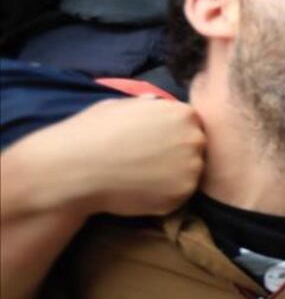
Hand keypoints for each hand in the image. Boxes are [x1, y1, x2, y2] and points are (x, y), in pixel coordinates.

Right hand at [54, 97, 204, 216]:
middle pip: (196, 147)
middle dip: (178, 154)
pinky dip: (165, 195)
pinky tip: (141, 190)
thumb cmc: (93, 131)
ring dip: (174, 175)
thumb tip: (157, 103)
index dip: (173, 135)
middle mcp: (194, 140)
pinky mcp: (182, 195)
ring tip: (143, 177)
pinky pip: (180, 195)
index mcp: (183, 114)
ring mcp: (191, 169)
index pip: (191, 125)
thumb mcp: (121, 106)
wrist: (75, 168)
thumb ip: (148, 106)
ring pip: (191, 172)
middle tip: (149, 162)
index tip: (155, 143)